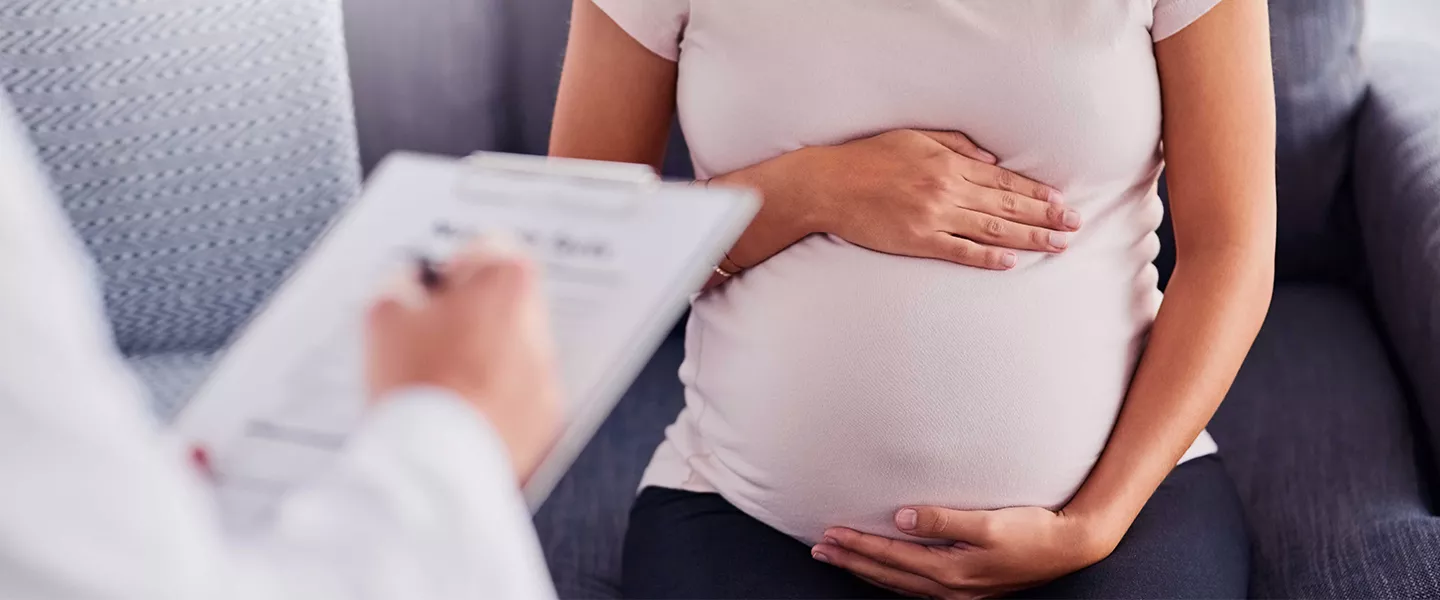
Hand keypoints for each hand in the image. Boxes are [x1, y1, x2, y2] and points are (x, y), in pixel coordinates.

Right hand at [366, 238, 561, 482]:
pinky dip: (494, 401)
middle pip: (504, 303)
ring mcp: (546, 375)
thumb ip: (400, 284)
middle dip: (470, 315)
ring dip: (483, 359)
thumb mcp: (383, 314)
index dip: (451, 269)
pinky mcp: (545, 421)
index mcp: (507, 283)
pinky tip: (457, 413)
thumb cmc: (415, 384)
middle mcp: (539, 325)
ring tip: (439, 383)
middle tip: (428, 339)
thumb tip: (408, 287)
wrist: (437, 464)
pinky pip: (518, 398)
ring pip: (512, 353)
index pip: (488, 249)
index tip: (432, 291)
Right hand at [791, 129, 1079, 269]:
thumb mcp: (914, 137)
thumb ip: (955, 145)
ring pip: (992, 230)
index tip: (1061, 201)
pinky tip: (1010, 262)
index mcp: (948, 164)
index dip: (1036, 192)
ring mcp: (933, 218)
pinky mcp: (917, 241)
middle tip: (1075, 225)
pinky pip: (959, 251)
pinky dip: (986, 258)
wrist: (828, 185)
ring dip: (1028, 238)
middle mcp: (947, 190)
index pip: (1003, 180)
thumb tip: (991, 160)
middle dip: (1045, 216)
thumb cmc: (868, 158)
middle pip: (1006, 205)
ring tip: (1056, 245)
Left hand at [811, 505, 1117, 598]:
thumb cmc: (1031, 530)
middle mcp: (949, 587)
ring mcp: (957, 592)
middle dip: (851, 560)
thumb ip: (943, 520)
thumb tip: (901, 516)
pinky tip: (882, 570)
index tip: (830, 533)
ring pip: (898, 584)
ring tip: (839, 557)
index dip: (858, 545)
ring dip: (866, 570)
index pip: (890, 558)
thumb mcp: (988, 522)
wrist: (1069, 547)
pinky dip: (891, 577)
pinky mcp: (966, 588)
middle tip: (820, 548)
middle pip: (887, 575)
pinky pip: (915, 586)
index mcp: (950, 571)